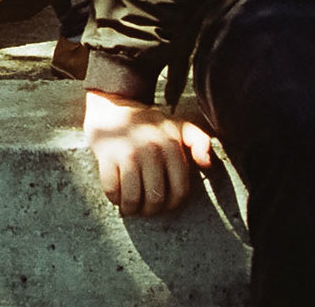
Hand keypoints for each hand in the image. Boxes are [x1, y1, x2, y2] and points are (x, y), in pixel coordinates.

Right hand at [86, 89, 214, 216]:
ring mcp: (128, 154)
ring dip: (131, 208)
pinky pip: (112, 190)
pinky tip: (117, 195)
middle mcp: (151, 150)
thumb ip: (199, 141)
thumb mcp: (178, 126)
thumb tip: (207, 164)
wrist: (112, 106)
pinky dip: (114, 199)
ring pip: (132, 198)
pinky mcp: (107, 156)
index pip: (179, 190)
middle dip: (150, 210)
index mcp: (171, 145)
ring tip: (130, 206)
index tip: (164, 204)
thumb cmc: (148, 123)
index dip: (172, 204)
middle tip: (145, 208)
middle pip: (155, 198)